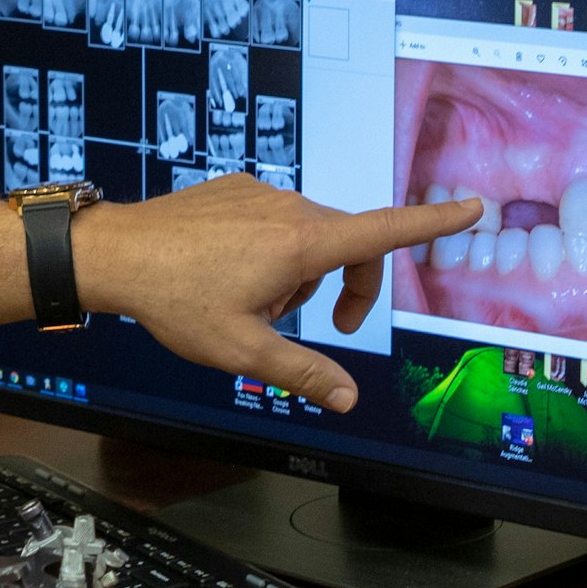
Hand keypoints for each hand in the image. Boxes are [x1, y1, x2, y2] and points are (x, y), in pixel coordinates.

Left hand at [72, 180, 482, 410]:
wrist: (116, 253)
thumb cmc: (176, 300)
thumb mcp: (244, 351)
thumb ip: (303, 373)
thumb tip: (347, 399)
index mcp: (302, 244)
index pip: (385, 231)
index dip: (433, 222)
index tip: (471, 206)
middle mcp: (290, 208)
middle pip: (346, 247)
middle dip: (336, 289)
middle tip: (306, 329)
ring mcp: (261, 193)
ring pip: (305, 238)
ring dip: (294, 274)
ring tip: (243, 300)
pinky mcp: (236, 188)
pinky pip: (273, 221)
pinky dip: (266, 251)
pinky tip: (222, 273)